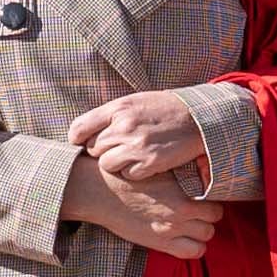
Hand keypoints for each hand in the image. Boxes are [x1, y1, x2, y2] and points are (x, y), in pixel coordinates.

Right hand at [60, 149, 220, 257]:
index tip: (202, 196)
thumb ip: (180, 173)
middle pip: (214, 218)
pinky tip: (183, 237)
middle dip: (208, 214)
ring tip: (190, 224)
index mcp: (182, 191)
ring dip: (201, 231)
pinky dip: (193, 246)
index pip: (215, 199)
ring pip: (207, 236)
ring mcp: (170, 230)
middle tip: (197, 210)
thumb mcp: (158, 167)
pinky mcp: (159, 243)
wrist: (101, 191)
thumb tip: (199, 169)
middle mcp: (180, 213)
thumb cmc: (127, 175)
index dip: (210, 198)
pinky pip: (192, 252)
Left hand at [69, 91, 209, 189]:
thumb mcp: (135, 102)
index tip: (82, 144)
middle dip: (103, 151)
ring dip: (116, 164)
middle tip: (118, 148)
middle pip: (93, 149)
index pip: (79, 129)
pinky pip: (127, 174)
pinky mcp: (149, 162)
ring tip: (131, 155)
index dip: (77, 140)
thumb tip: (85, 132)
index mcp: (118, 108)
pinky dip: (134, 172)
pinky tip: (144, 162)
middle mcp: (124, 126)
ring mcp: (136, 145)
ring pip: (107, 164)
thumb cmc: (164, 109)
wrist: (198, 118)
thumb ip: (110, 115)